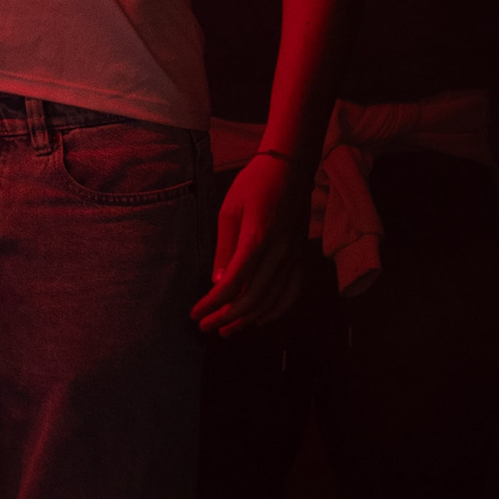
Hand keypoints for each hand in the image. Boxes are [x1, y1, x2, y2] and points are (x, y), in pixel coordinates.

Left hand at [196, 151, 309, 334]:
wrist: (291, 168)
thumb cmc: (254, 185)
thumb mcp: (229, 211)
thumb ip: (225, 250)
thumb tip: (216, 284)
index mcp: (257, 238)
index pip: (233, 283)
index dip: (212, 303)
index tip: (196, 314)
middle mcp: (280, 253)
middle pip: (252, 298)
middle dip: (226, 317)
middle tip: (206, 327)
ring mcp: (294, 257)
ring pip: (272, 301)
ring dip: (248, 320)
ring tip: (227, 330)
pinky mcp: (302, 258)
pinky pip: (292, 293)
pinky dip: (276, 311)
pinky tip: (260, 320)